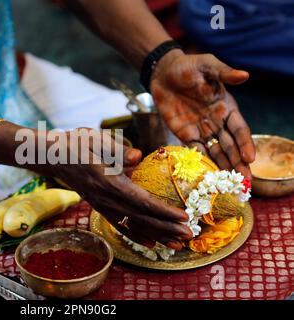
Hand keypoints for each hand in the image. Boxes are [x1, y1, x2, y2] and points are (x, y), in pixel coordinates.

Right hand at [37, 128, 192, 249]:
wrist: (52, 156)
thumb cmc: (75, 144)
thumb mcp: (94, 138)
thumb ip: (116, 148)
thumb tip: (137, 156)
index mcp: (107, 181)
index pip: (140, 200)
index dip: (162, 211)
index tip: (183, 217)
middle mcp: (105, 198)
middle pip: (140, 217)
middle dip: (166, 228)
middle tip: (189, 235)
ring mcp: (101, 205)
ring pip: (132, 225)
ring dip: (156, 236)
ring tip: (177, 245)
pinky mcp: (100, 206)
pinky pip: (120, 225)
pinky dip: (137, 236)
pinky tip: (151, 243)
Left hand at [150, 50, 255, 178]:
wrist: (163, 73)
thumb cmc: (188, 66)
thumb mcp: (207, 65)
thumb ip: (223, 73)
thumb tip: (244, 75)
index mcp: (226, 107)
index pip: (239, 129)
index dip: (245, 144)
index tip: (249, 158)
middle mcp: (217, 122)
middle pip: (230, 146)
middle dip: (238, 163)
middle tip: (245, 181)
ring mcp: (201, 129)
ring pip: (215, 152)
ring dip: (222, 167)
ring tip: (229, 184)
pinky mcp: (184, 134)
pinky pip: (194, 151)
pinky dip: (201, 163)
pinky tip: (206, 176)